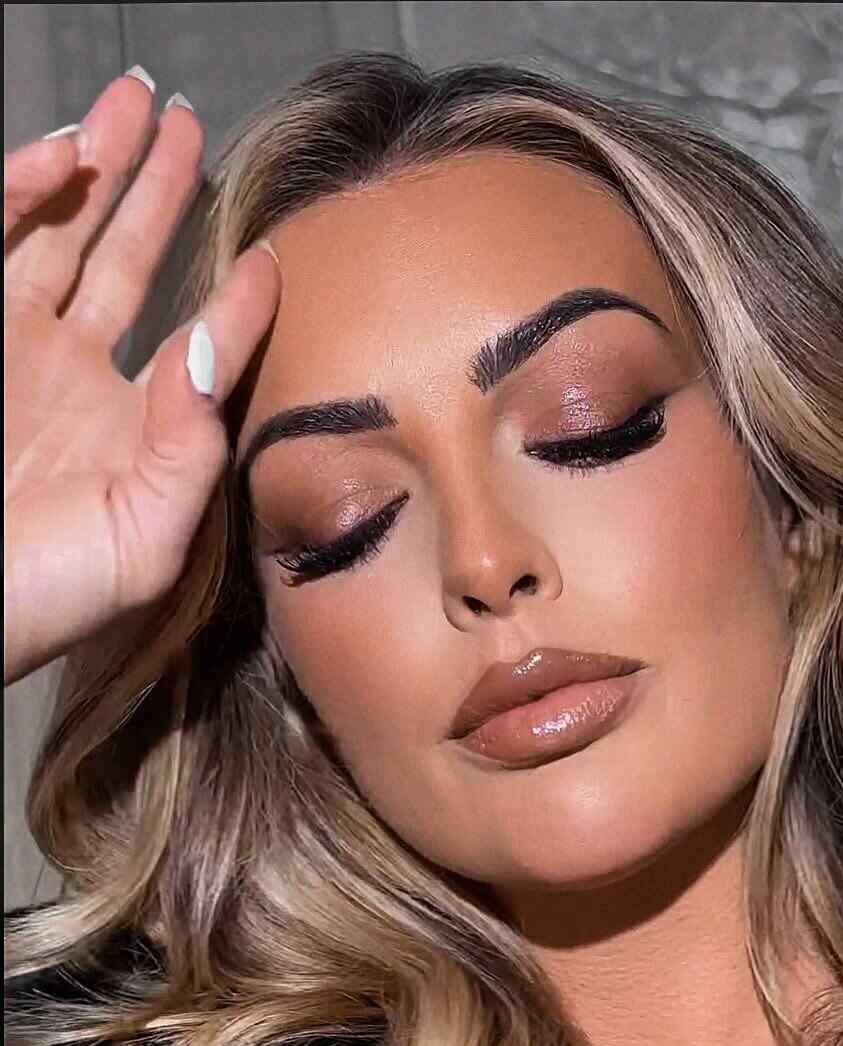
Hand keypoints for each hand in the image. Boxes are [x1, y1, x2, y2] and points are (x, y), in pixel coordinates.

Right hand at [3, 70, 279, 684]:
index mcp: (134, 431)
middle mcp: (76, 376)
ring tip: (136, 108)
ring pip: (61, 231)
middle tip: (185, 125)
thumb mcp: (144, 541)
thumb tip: (207, 352)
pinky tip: (68, 156)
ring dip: (97, 166)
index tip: (272, 256)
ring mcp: (16, 345)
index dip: (236, 302)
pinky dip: (24, 189)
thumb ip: (190, 449)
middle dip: (156, 191)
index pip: (198, 346)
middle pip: (124, 261)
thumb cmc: (46, 595)